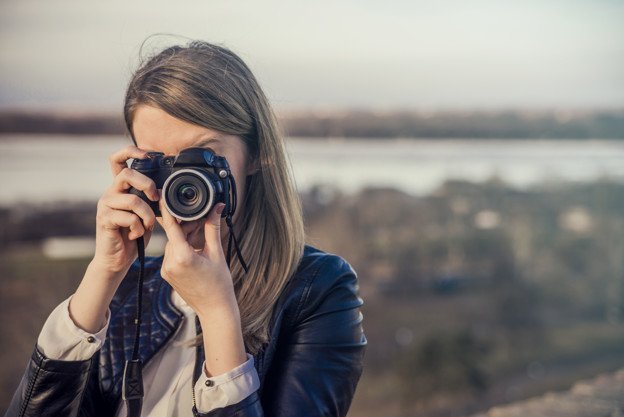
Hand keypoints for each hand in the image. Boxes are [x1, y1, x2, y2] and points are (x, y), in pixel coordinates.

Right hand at [91, 145, 158, 277]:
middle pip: (127, 174)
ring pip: (133, 200)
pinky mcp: (104, 219)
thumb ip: (151, 199)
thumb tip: (165, 190)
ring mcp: (105, 205)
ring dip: (147, 216)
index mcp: (120, 188)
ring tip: (147, 226)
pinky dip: (138, 228)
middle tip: (155, 198)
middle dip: (147, 184)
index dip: (132, 151)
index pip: (118, 160)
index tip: (150, 155)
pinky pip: (128, 218)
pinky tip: (135, 234)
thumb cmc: (134, 234)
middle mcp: (110, 192)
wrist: (118, 259)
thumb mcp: (147, 213)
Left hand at [159, 199, 236, 315]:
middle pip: (174, 234)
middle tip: (203, 221)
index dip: (166, 209)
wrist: (214, 309)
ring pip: (172, 243)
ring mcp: (166, 270)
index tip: (163, 195)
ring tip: (200, 236)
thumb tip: (216, 208)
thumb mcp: (217, 253)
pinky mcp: (166, 274)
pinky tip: (194, 248)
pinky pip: (171, 253)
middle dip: (187, 226)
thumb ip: (212, 228)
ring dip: (184, 236)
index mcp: (183, 257)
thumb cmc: (219, 283)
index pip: (171, 227)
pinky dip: (181, 247)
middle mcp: (170, 263)